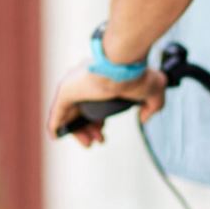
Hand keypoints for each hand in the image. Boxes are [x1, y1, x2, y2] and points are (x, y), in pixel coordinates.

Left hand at [46, 60, 167, 147]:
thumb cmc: (137, 74)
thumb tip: (145, 118)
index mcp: (103, 80)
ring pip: (70, 114)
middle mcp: (87, 82)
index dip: (100, 120)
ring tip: (89, 143)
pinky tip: (57, 135)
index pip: (97, 103)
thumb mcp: (153, 91)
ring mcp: (75, 86)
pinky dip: (55, 125)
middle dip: (91, 128)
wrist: (123, 65)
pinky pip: (56, 113)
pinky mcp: (66, 92)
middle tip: (99, 139)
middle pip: (82, 110)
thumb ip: (152, 105)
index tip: (105, 131)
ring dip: (78, 131)